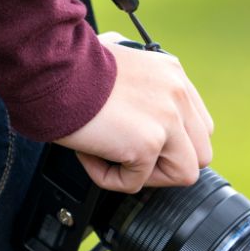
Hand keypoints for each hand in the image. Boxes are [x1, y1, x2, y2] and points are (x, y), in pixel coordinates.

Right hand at [55, 32, 213, 192]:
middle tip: (130, 156)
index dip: (174, 143)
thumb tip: (139, 123)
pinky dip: (107, 177)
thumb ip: (144, 94)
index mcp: (173, 76)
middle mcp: (178, 95)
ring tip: (114, 157)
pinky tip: (90, 153)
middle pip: (200, 153)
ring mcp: (168, 120)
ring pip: (183, 173)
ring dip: (146, 175)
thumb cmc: (71, 68)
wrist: (49, 68)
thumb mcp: (122, 69)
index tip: (145, 143)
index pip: (198, 126)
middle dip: (166, 164)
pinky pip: (135, 183)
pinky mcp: (148, 143)